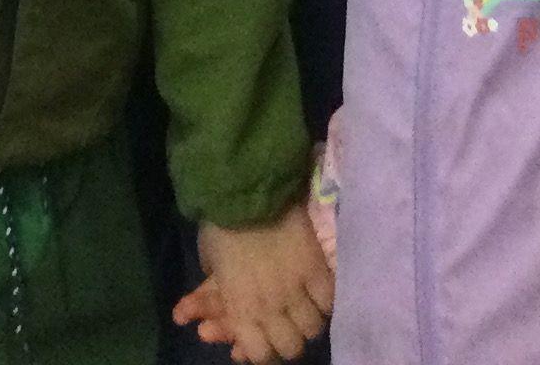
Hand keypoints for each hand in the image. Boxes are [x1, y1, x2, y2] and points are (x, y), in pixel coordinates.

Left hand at [172, 207, 332, 362]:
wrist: (246, 190)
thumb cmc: (220, 226)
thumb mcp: (211, 265)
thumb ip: (218, 293)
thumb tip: (217, 313)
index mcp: (241, 308)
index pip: (261, 355)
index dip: (263, 351)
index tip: (262, 340)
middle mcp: (270, 308)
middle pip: (292, 348)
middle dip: (287, 338)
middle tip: (285, 324)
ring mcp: (296, 290)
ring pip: (313, 328)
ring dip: (307, 320)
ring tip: (303, 308)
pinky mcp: (316, 269)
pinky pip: (329, 301)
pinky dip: (324, 301)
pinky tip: (318, 293)